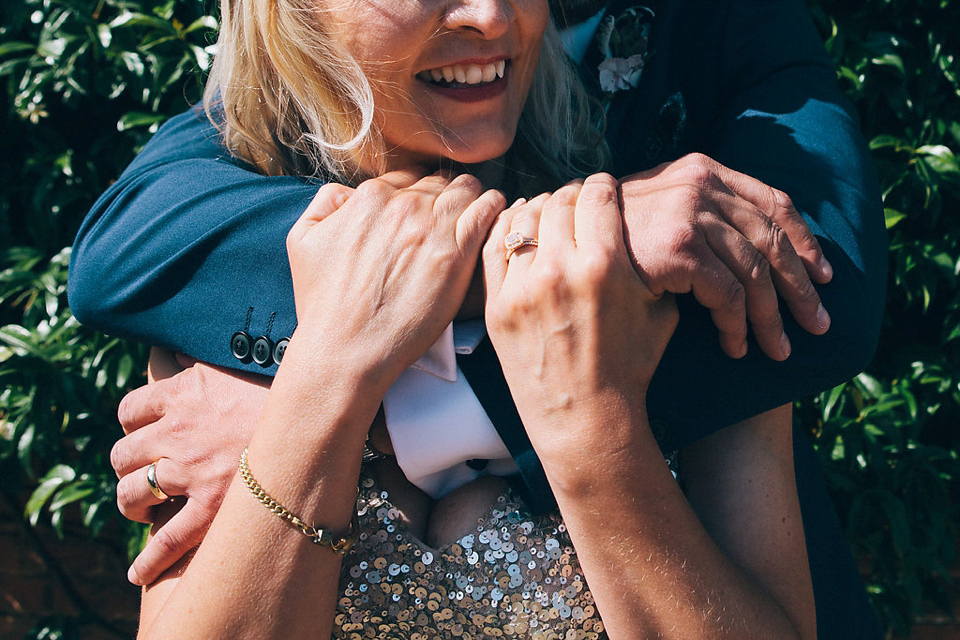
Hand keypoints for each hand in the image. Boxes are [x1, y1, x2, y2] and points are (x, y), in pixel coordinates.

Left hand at [111, 348, 269, 584]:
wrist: (316, 412)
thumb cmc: (282, 384)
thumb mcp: (234, 363)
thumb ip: (201, 362)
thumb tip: (179, 354)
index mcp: (181, 394)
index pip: (129, 410)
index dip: (133, 425)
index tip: (143, 433)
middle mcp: (176, 432)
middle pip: (122, 455)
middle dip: (128, 467)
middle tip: (142, 474)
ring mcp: (190, 471)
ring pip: (132, 494)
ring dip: (132, 504)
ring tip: (143, 510)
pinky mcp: (211, 506)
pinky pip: (166, 539)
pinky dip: (149, 560)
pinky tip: (139, 573)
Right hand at [286, 169, 504, 388]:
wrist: (347, 347)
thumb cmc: (324, 304)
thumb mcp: (302, 240)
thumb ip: (323, 204)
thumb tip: (347, 194)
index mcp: (369, 198)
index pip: (407, 177)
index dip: (418, 190)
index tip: (426, 204)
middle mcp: (403, 205)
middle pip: (439, 182)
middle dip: (447, 192)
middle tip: (454, 210)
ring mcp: (433, 227)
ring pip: (466, 189)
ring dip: (473, 195)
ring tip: (480, 207)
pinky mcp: (458, 253)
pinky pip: (487, 211)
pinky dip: (493, 206)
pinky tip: (497, 210)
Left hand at [483, 174, 676, 457]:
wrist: (586, 420)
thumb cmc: (629, 369)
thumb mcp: (659, 313)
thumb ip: (646, 264)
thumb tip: (634, 227)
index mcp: (606, 265)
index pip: (598, 196)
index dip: (604, 186)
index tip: (604, 188)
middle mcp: (561, 269)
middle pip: (560, 201)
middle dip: (572, 196)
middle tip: (576, 201)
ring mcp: (522, 288)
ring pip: (524, 218)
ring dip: (539, 208)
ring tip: (548, 213)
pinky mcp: (497, 306)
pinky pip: (493, 248)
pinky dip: (505, 229)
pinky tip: (517, 228)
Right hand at [620, 153, 832, 360]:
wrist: (564, 251)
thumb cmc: (609, 241)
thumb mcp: (658, 211)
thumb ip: (700, 213)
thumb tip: (750, 244)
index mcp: (703, 169)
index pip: (774, 201)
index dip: (805, 241)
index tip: (823, 275)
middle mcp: (701, 184)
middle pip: (773, 239)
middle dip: (802, 288)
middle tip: (819, 324)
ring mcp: (690, 213)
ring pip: (756, 273)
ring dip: (773, 318)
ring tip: (781, 350)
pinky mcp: (680, 248)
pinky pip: (728, 294)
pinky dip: (738, 327)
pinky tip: (736, 348)